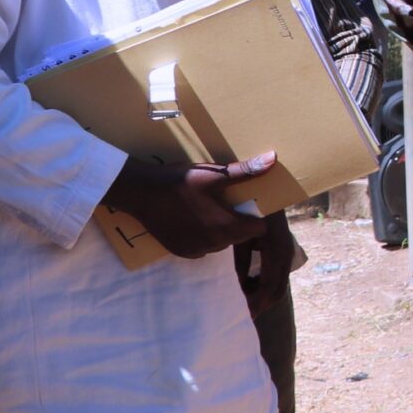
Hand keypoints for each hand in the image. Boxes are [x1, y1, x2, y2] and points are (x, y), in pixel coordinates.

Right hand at [103, 153, 275, 259]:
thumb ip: (245, 171)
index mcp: (226, 226)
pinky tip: (191, 219)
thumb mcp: (213, 174)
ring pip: (221, 242)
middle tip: (223, 202)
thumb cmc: (178, 181)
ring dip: (219, 230)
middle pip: (240, 236)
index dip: (255, 216)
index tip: (244, 204)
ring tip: (205, 209)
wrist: (140, 192)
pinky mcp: (182, 253)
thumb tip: (273, 159)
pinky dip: (202, 236)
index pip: (258, 229)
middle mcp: (214, 244)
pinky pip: (203, 247)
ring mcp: (197, 251)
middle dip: (237, 222)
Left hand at [237, 211, 296, 313]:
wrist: (269, 193)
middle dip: (261, 305)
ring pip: (278, 287)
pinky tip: (249, 288)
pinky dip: (264, 287)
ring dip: (263, 297)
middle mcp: (285, 256)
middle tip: (244, 316)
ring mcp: (286, 255)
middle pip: (276, 292)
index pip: (269, 287)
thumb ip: (240, 263)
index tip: (243, 314)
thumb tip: (238, 286)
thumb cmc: (251, 211)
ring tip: (244, 303)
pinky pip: (276, 277)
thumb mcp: (241, 238)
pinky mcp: (283, 254)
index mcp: (276, 253)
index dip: (256, 303)